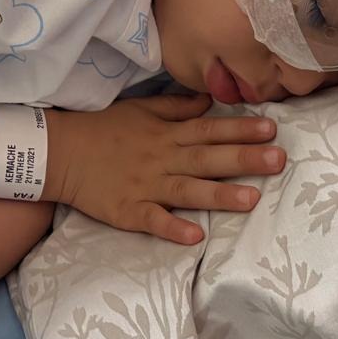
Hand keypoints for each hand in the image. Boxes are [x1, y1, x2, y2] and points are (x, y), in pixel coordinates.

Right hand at [51, 94, 283, 243]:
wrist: (59, 152)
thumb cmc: (103, 129)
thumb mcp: (141, 109)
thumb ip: (177, 107)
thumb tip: (210, 101)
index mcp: (166, 135)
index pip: (208, 130)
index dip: (240, 130)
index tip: (272, 129)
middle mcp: (161, 159)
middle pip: (206, 159)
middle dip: (243, 159)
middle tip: (278, 160)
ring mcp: (145, 186)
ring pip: (187, 191)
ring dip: (219, 195)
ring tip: (252, 199)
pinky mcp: (127, 210)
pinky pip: (152, 221)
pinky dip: (171, 228)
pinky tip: (194, 236)